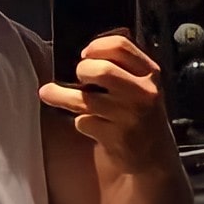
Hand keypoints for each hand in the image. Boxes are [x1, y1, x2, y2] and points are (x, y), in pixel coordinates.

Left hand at [38, 29, 169, 171]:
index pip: (120, 46)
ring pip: (85, 98)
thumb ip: (123, 65)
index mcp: (150, 73)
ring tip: (48, 92)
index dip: (96, 46)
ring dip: (61, 95)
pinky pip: (84, 122)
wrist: (155, 157)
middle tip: (80, 77)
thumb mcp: (143, 85)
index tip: (85, 54)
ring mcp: (128, 116)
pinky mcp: (115, 138)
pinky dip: (81, 121)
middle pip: (100, 70)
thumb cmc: (142, 115)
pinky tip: (89, 123)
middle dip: (82, 70)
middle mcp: (143, 93)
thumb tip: (89, 50)